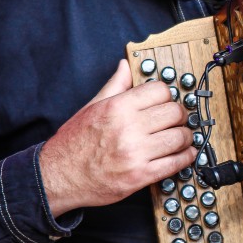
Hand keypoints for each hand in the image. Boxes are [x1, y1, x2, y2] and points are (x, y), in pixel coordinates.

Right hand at [40, 60, 197, 215]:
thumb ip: (114, 86)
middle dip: (179, 115)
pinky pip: (176, 163)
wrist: (58, 176)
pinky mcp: (141, 175)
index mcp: (117, 107)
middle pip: (175, 113)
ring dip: (185, 137)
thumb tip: (125, 66)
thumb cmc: (73, 142)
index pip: (160, 90)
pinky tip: (184, 153)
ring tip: (181, 137)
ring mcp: (136, 153)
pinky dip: (185, 157)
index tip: (166, 102)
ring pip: (179, 137)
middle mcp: (128, 128)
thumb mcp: (91, 107)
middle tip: (176, 120)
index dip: (166, 95)